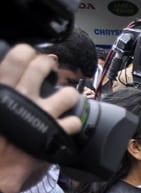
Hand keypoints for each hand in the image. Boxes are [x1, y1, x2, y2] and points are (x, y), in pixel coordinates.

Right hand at [0, 45, 83, 192]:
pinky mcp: (56, 134)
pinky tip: (68, 127)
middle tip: (49, 71)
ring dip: (69, 95)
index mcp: (2, 88)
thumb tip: (6, 84)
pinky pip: (75, 123)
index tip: (31, 57)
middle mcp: (23, 96)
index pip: (18, 56)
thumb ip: (1, 94)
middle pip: (44, 66)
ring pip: (68, 93)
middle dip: (50, 65)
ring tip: (64, 101)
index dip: (28, 53)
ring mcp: (42, 114)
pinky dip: (74, 125)